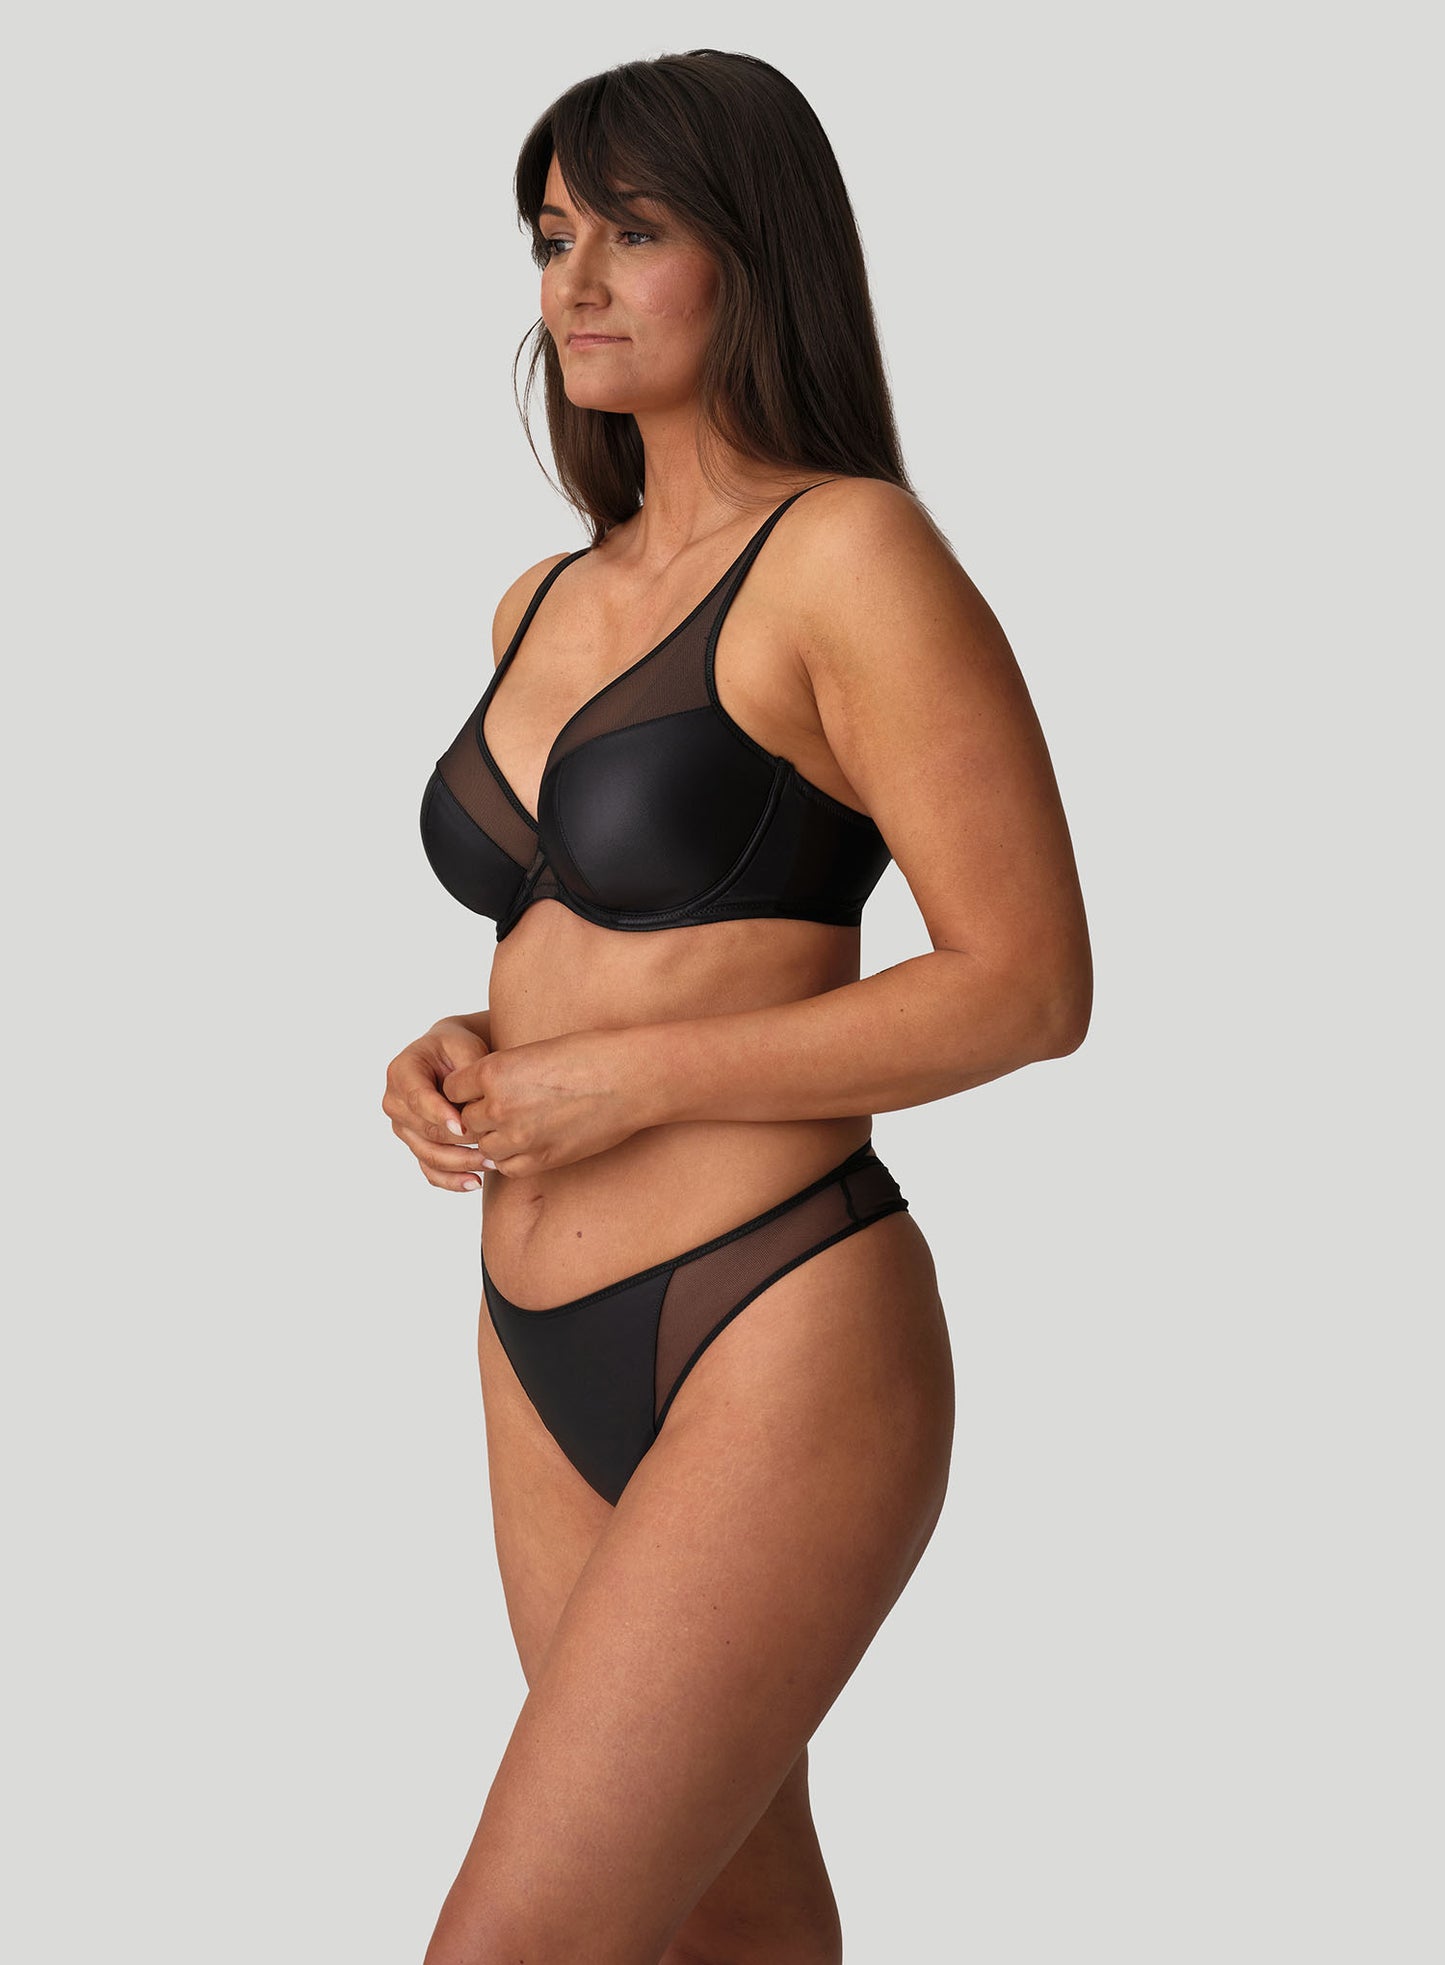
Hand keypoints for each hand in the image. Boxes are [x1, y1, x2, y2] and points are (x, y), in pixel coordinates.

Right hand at [382, 1016, 492, 1193]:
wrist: (452, 1057)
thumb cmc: (459, 1049)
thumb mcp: (465, 1047)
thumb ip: (467, 1073)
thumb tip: (474, 1109)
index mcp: (401, 1072)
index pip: (417, 1098)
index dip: (439, 1114)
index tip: (463, 1126)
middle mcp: (395, 1102)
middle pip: (424, 1131)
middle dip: (459, 1141)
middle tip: (492, 1145)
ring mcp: (403, 1127)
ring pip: (428, 1154)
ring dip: (460, 1163)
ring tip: (491, 1163)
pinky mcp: (416, 1145)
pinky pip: (429, 1170)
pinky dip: (450, 1180)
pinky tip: (474, 1182)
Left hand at [440, 1027, 645, 1179]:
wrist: (630, 1079)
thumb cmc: (590, 1055)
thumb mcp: (534, 1051)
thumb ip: (503, 1073)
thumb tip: (485, 1090)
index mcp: (494, 1071)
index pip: (452, 1088)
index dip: (464, 1088)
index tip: (478, 1088)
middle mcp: (500, 1106)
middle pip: (465, 1120)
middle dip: (478, 1115)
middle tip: (498, 1109)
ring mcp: (520, 1136)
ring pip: (485, 1146)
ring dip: (494, 1138)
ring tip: (516, 1126)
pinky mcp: (542, 1158)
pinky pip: (508, 1167)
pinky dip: (512, 1158)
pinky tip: (527, 1144)